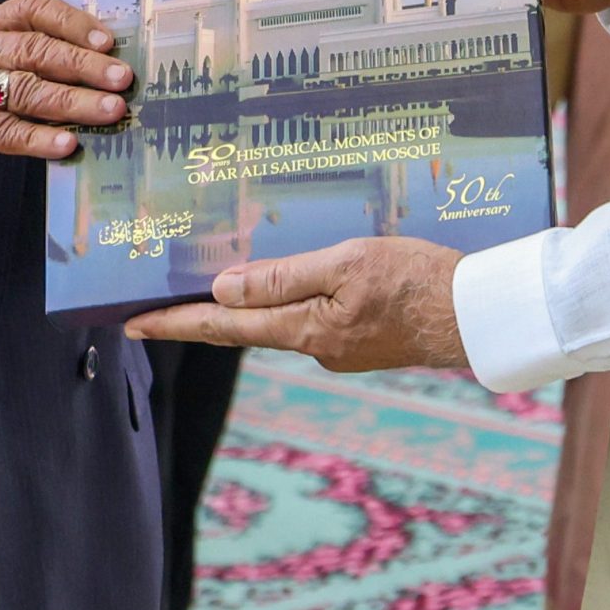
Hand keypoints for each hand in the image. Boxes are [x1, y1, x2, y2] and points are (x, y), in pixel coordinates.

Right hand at [0, 0, 134, 201]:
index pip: (32, 8)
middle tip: (121, 79)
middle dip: (84, 64)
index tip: (109, 41)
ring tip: (107, 111)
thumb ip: (16, 65)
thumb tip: (87, 78)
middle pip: (33, 48)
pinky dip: (35, 138)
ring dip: (71, 102)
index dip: (74, 22)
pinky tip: (64, 144)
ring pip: (21, 89)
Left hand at [126, 238, 465, 372]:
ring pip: (281, 320)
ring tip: (221, 275)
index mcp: (306, 329)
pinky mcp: (361, 340)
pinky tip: (296, 276)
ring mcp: (340, 347)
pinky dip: (292, 300)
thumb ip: (285, 277)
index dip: (173, 323)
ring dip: (251, 302)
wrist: (479, 315)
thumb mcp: (348, 263)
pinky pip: (312, 317)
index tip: (130, 324)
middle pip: (245, 327)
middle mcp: (316, 346)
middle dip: (201, 313)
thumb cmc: (418, 281)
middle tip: (157, 299)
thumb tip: (224, 290)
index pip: (223, 326)